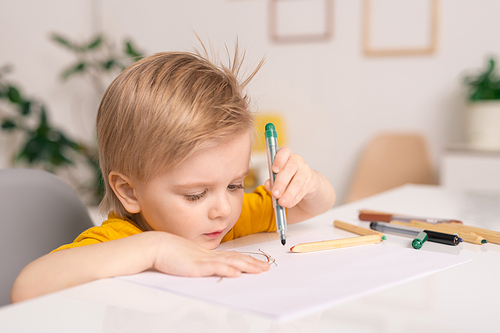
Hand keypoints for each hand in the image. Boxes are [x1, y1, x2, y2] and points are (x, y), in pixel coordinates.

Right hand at [153, 233, 270, 276]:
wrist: (157, 246)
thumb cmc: (169, 252)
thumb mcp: (189, 256)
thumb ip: (200, 261)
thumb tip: (209, 266)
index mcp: (208, 254)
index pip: (232, 257)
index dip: (247, 260)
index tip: (258, 263)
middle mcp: (209, 256)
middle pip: (236, 259)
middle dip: (252, 264)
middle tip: (266, 267)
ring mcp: (204, 260)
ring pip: (230, 263)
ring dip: (246, 266)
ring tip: (259, 270)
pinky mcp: (197, 266)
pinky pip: (215, 268)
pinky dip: (227, 270)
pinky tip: (236, 273)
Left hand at [264, 147, 318, 207]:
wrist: (307, 182)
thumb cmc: (288, 177)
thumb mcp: (278, 176)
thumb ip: (272, 180)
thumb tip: (268, 184)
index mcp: (286, 156)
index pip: (284, 152)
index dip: (279, 160)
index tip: (274, 169)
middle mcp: (297, 161)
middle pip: (289, 170)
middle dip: (281, 183)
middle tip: (275, 193)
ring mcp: (305, 171)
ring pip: (297, 182)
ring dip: (288, 194)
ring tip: (282, 202)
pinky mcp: (311, 182)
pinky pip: (302, 191)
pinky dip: (294, 199)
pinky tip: (289, 204)